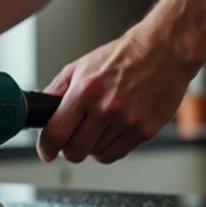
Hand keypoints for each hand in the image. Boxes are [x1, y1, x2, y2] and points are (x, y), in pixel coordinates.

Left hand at [37, 28, 198, 163]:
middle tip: (73, 138)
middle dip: (69, 148)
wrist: (164, 51)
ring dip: (92, 145)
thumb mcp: (82, 65)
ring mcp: (127, 122)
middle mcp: (106, 108)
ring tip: (100, 124)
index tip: (47, 151)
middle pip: (75, 151)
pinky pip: (116, 154)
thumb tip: (41, 110)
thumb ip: (57, 90)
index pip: (56, 133)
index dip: (47, 148)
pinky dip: (109, 148)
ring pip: (96, 154)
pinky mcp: (145, 131)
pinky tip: (112, 131)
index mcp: (86, 90)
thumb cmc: (124, 57)